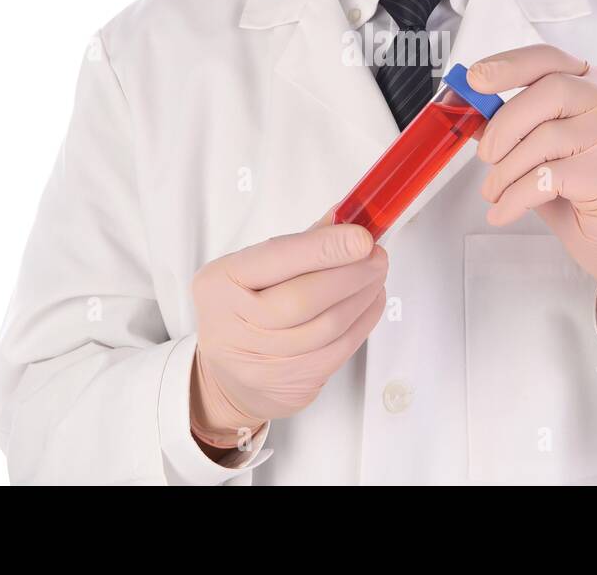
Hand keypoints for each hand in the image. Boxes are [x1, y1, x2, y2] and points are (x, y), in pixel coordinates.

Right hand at [190, 214, 387, 449]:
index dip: (325, 248)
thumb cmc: (244, 308)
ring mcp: (260, 360)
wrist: (227, 375)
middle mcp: (233, 324)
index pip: (277, 259)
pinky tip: (370, 303)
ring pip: (327, 327)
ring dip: (363, 296)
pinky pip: (338, 351)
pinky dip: (363, 322)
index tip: (362, 237)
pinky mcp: (290, 383)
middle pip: (304, 298)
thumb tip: (349, 214)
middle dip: (352, 273)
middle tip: (377, 256)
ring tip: (376, 276)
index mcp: (219, 282)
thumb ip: (302, 243)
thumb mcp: (254, 270)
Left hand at [468, 45, 596, 339]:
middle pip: (551, 91)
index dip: (509, 65)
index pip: (550, 60)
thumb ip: (512, 128)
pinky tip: (504, 210)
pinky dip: (516, 196)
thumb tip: (470, 109)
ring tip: (495, 191)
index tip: (475, 79)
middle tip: (485, 156)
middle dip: (506, 124)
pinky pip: (550, 176)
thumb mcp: (539, 155)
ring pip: (548, 137)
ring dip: (507, 170)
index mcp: (595, 87)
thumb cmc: (581, 196)